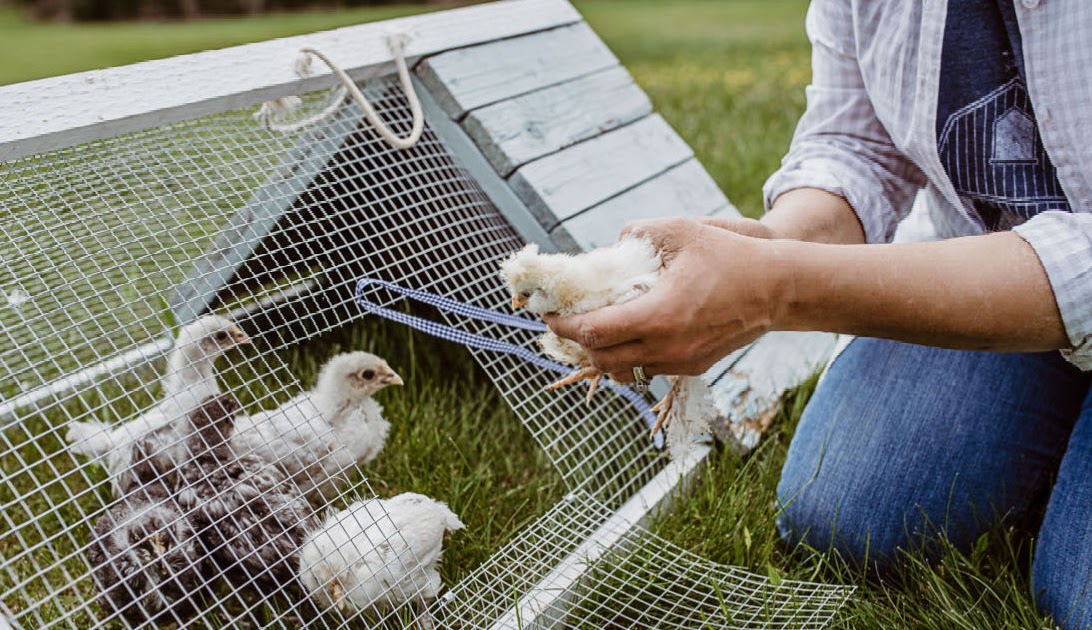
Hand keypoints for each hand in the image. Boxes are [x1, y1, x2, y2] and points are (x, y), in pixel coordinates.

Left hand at [543, 217, 792, 382]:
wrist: (778, 289)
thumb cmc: (730, 256)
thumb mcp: (680, 231)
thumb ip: (637, 234)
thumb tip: (612, 244)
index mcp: (657, 317)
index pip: (592, 332)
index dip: (562, 325)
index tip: (547, 313)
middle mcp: (666, 348)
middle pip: (600, 360)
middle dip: (576, 343)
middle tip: (564, 322)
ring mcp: (680, 362)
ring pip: (623, 370)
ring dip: (601, 353)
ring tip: (594, 328)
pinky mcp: (693, 366)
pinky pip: (647, 369)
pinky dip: (628, 355)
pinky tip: (627, 332)